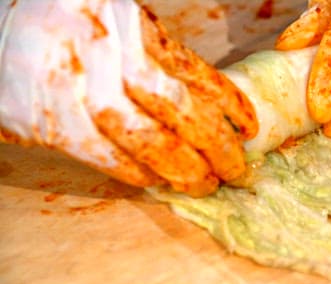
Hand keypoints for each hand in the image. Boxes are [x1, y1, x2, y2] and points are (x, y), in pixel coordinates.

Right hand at [0, 0, 257, 196]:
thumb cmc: (68, 32)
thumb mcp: (118, 27)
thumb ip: (157, 56)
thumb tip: (215, 108)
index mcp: (126, 17)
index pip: (188, 68)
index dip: (226, 101)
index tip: (251, 127)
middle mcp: (100, 46)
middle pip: (173, 105)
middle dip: (214, 143)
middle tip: (237, 170)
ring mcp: (70, 82)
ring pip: (142, 136)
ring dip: (180, 167)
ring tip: (206, 184)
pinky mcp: (44, 117)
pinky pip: (103, 154)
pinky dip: (135, 172)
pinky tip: (158, 182)